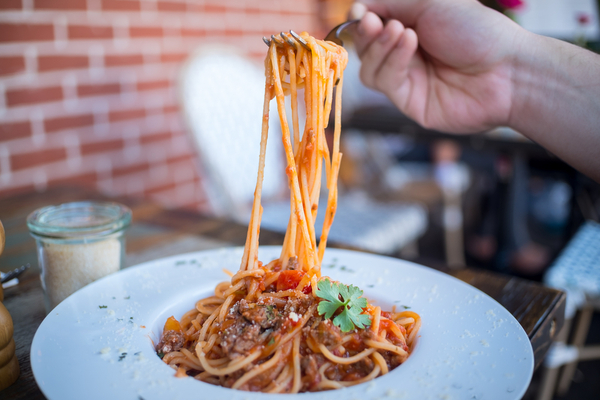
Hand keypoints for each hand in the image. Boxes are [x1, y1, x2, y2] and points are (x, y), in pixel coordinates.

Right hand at [350, 0, 524, 132]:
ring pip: (368, 68)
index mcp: (413, 26)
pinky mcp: (408, 102)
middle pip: (364, 48)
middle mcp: (407, 54)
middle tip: (376, 22)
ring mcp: (407, 79)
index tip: (360, 11)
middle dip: (367, 33)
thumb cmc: (477, 31)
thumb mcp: (431, 2)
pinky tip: (409, 45)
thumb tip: (356, 9)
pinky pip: (384, 82)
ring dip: (379, 47)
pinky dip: (392, 61)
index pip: (372, 24)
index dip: (362, 18)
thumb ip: (391, 2)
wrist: (506, 70)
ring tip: (400, 32)